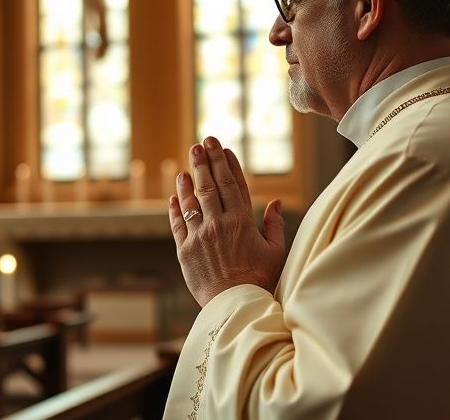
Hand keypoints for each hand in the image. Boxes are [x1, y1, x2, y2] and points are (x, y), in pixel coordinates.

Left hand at [168, 136, 286, 306]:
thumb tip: (275, 201)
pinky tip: (173, 196)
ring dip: (187, 181)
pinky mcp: (184, 250)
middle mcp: (219, 225)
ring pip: (191, 201)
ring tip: (185, 165)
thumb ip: (275, 225)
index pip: (234, 184)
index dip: (227, 164)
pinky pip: (177, 224)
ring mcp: (199, 236)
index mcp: (242, 223)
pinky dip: (174, 208)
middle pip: (210, 185)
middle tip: (201, 143)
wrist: (235, 307)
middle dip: (205, 161)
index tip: (222, 148)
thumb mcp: (276, 252)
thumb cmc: (260, 281)